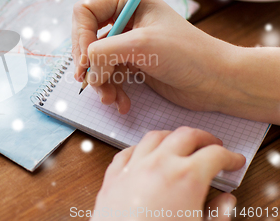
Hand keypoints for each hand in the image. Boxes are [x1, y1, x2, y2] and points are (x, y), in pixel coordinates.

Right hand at [72, 0, 240, 115]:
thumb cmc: (186, 53)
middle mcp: (124, 17)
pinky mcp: (131, 62)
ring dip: (99, 82)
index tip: (85, 61)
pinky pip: (107, 74)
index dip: (79, 36)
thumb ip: (103, 52)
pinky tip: (122, 103)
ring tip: (110, 98)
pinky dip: (110, 90)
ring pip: (94, 60)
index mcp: (127, 0)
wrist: (216, 81)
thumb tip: (85, 71)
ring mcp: (126, 41)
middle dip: (89, 64)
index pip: (84, 11)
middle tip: (90, 83)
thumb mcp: (140, 45)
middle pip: (85, 37)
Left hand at [92, 127, 244, 220]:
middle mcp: (158, 165)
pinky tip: (145, 154)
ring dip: (172, 137)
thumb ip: (219, 215)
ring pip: (154, 137)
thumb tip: (225, 201)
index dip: (230, 156)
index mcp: (186, 178)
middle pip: (186, 135)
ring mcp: (133, 168)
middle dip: (204, 138)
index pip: (216, 154)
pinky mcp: (113, 177)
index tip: (234, 161)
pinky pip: (128, 151)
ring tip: (181, 144)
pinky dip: (141, 148)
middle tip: (213, 145)